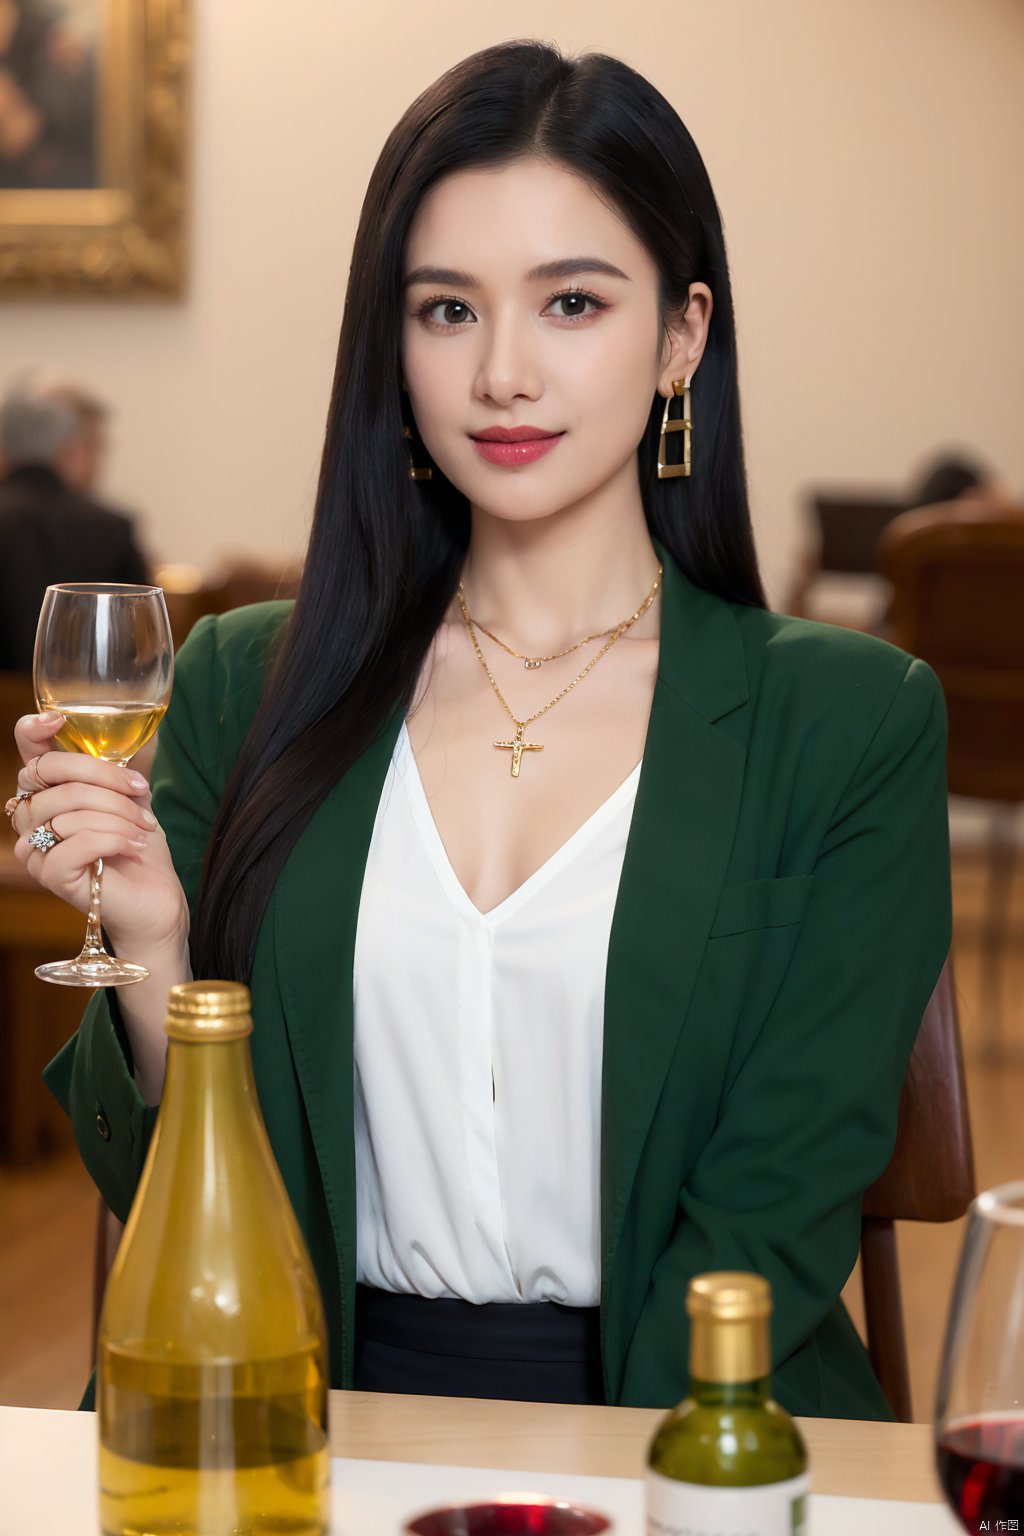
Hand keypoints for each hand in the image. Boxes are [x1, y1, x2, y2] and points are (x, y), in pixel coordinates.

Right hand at [8, 711, 189, 957]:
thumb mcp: (132, 799)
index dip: (33, 730)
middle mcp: (30, 818)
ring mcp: (34, 848)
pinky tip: (136, 846)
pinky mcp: (49, 874)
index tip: (58, 720)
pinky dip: (116, 838)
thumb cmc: (138, 847)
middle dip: (107, 779)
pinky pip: (80, 839)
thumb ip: (118, 771)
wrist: (154, 898)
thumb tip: (130, 739)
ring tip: (144, 829)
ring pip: (70, 808)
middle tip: (142, 794)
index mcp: (47, 792)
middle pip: (53, 775)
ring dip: (120, 814)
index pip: (27, 753)